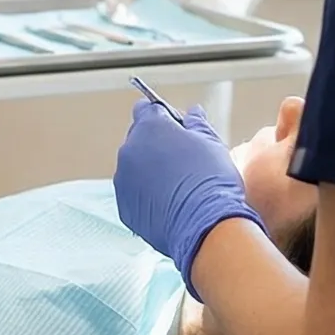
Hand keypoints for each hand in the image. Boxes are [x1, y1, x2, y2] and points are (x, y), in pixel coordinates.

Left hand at [114, 100, 263, 289]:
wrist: (205, 226)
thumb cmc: (211, 180)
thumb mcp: (211, 143)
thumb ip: (197, 124)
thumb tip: (193, 113)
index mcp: (149, 128)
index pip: (146, 108)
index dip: (164, 116)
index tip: (178, 128)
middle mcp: (129, 151)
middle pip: (139, 139)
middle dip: (157, 144)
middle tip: (184, 160)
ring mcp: (123, 181)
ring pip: (135, 168)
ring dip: (151, 171)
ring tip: (180, 187)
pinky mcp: (124, 207)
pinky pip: (134, 195)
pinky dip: (147, 196)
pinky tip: (171, 204)